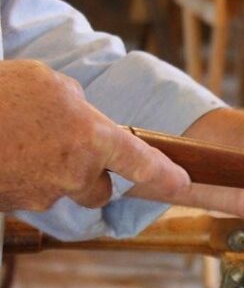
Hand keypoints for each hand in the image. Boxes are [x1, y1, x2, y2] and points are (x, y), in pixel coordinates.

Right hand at [0, 60, 189, 211]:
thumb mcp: (45, 81)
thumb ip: (75, 101)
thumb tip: (82, 114)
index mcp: (91, 137)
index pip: (141, 163)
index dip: (165, 176)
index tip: (182, 185)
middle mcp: (74, 173)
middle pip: (98, 189)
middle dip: (90, 176)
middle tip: (63, 148)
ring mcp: (43, 193)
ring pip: (60, 191)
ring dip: (49, 173)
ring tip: (21, 143)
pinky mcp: (15, 206)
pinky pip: (30, 193)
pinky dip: (21, 177)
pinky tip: (6, 153)